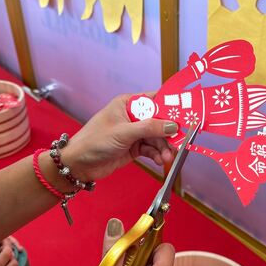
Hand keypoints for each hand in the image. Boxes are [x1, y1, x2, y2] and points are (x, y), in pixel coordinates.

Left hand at [63, 94, 177, 181]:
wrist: (79, 165)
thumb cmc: (94, 141)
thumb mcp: (124, 132)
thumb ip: (149, 128)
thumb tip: (172, 125)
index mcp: (127, 103)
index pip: (155, 101)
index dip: (171, 108)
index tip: (186, 116)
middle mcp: (132, 116)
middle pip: (159, 121)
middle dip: (168, 134)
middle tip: (178, 144)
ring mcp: (134, 132)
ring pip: (157, 137)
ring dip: (164, 148)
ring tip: (167, 158)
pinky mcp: (134, 147)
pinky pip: (152, 149)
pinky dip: (157, 154)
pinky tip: (160, 161)